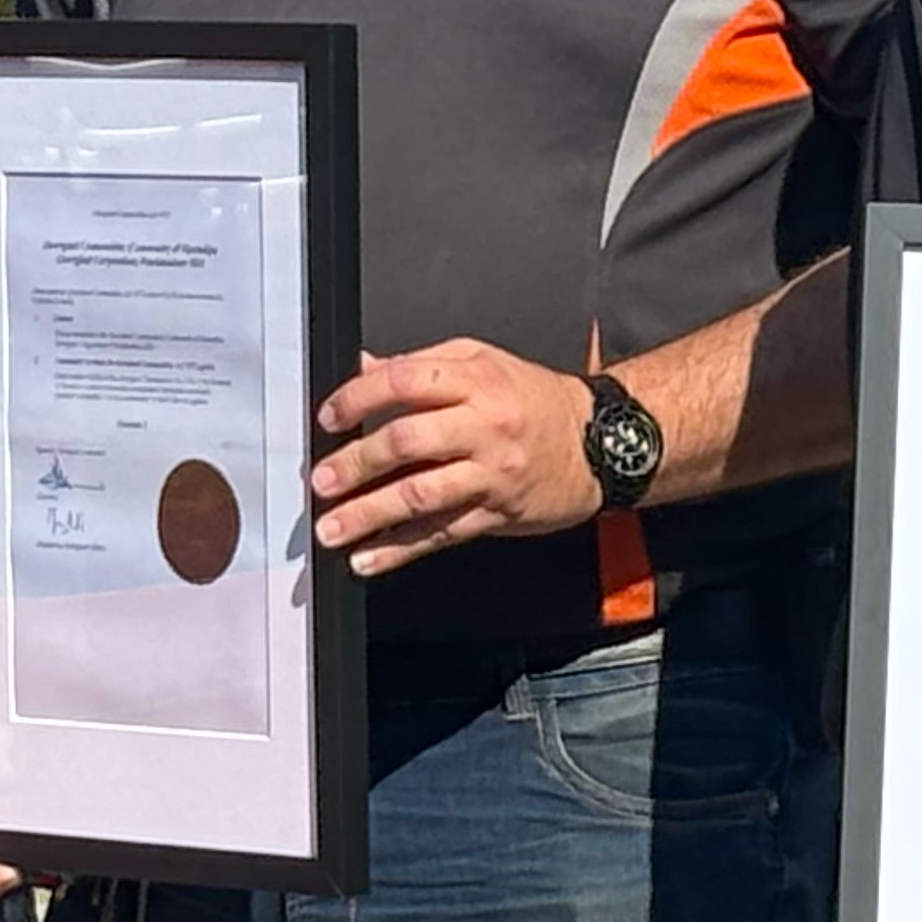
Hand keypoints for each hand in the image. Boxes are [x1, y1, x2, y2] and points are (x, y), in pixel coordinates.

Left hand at [311, 340, 600, 576]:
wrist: (600, 442)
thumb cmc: (535, 399)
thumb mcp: (483, 362)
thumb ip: (422, 366)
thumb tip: (363, 367)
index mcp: (474, 378)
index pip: (404, 381)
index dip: (358, 398)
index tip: (329, 419)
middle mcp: (482, 424)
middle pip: (408, 441)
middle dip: (356, 463)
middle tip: (321, 480)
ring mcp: (490, 472)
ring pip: (422, 494)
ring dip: (369, 514)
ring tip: (332, 527)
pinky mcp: (496, 513)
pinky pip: (442, 534)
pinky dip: (400, 550)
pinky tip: (368, 559)